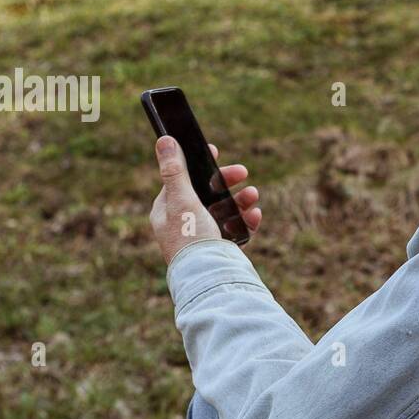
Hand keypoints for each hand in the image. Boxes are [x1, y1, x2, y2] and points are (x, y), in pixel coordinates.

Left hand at [150, 136, 262, 264]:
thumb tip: (163, 140)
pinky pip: (235, 228)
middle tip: (243, 171)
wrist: (209, 279)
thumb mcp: (181, 199)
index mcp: (167, 211)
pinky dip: (246, 219)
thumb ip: (174, 170)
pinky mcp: (220, 248)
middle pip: (206, 192)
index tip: (214, 152)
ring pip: (224, 209)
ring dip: (240, 198)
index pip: (181, 179)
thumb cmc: (191, 239)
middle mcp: (183, 223)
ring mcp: (203, 236)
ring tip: (253, 195)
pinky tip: (254, 215)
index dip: (197, 164)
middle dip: (226, 181)